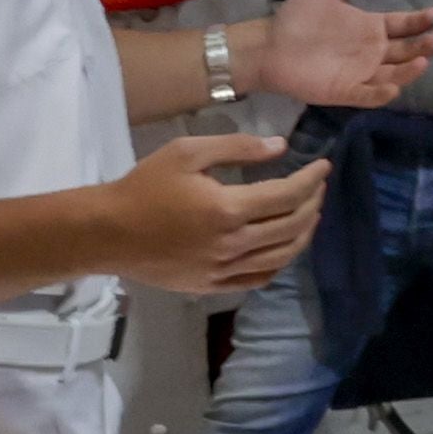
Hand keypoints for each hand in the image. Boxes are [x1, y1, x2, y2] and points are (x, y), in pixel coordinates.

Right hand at [107, 130, 331, 297]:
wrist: (108, 232)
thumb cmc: (145, 186)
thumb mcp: (187, 152)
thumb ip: (237, 147)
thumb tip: (281, 147)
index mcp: (228, 209)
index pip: (287, 195)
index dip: (312, 180)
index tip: (324, 166)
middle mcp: (233, 244)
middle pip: (292, 227)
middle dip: (313, 204)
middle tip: (318, 187)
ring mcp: (224, 270)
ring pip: (282, 257)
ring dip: (304, 234)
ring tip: (310, 214)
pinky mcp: (213, 286)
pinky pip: (259, 279)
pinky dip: (280, 262)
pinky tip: (284, 247)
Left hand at [257, 0, 432, 108]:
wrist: (269, 44)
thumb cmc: (299, 17)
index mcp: (370, 28)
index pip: (402, 26)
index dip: (419, 22)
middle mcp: (370, 52)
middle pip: (404, 51)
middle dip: (422, 46)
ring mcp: (360, 73)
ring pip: (394, 74)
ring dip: (409, 71)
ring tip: (422, 61)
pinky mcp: (345, 91)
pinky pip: (368, 95)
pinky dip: (382, 94)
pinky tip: (393, 86)